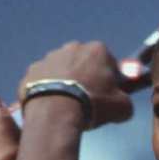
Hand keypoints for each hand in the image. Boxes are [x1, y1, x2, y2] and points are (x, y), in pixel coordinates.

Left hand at [18, 41, 133, 129]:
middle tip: (87, 100)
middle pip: (83, 63)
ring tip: (67, 105)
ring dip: (65, 82)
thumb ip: (126, 102)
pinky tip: (52, 106)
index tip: (107, 94)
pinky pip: (43, 80)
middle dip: (85, 77)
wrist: (56, 112)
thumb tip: (123, 105)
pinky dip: (47, 90)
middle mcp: (72, 47)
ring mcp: (49, 58)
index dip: (109, 79)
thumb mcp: (122, 108)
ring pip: (61, 70)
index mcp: (97, 50)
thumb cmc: (93, 104)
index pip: (109, 62)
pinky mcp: (32, 71)